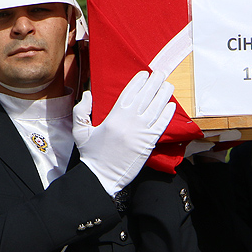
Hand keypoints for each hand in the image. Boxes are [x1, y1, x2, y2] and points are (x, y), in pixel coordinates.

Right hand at [73, 70, 175, 194]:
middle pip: (146, 96)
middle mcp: (130, 121)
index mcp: (114, 117)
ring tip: (168, 85)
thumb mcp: (80, 131)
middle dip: (154, 83)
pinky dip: (167, 114)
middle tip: (161, 74)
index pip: (129, 93)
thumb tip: (88, 94)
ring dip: (164, 95)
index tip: (145, 74)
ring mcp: (141, 132)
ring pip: (156, 108)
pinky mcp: (149, 143)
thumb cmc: (91, 155)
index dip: (138, 82)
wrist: (102, 177)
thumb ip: (81, 111)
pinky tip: (170, 105)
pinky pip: (161, 125)